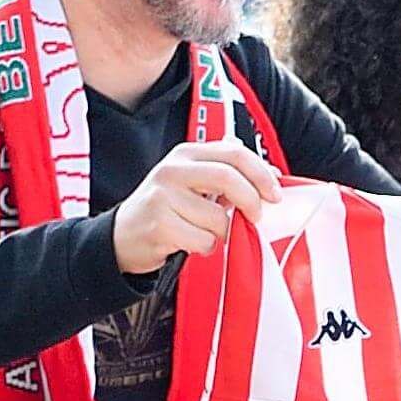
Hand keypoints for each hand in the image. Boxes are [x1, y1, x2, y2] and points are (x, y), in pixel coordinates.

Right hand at [112, 140, 281, 273]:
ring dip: (223, 233)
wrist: (125, 235)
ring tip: (207, 232)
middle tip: (257, 218)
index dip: (261, 174)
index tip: (275, 195)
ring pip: (218, 217)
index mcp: (187, 155)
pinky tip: (192, 242)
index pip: (234, 153)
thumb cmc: (168, 209)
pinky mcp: (159, 223)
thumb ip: (230, 176)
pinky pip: (203, 240)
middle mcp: (172, 170)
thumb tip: (273, 175)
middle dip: (251, 201)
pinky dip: (207, 248)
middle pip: (228, 178)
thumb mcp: (196, 184)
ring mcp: (162, 196)